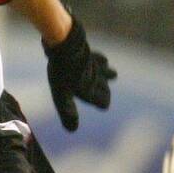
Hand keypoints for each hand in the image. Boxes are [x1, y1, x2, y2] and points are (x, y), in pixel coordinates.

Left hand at [43, 15, 115, 130]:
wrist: (65, 42)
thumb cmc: (62, 71)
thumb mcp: (61, 94)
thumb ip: (67, 111)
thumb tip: (72, 130)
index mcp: (90, 89)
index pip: (104, 101)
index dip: (103, 103)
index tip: (103, 105)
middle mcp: (96, 77)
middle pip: (104, 86)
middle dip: (104, 90)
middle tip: (105, 93)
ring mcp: (94, 64)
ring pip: (104, 70)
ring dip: (106, 73)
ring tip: (112, 73)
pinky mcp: (89, 51)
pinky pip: (98, 57)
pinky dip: (100, 60)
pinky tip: (101, 58)